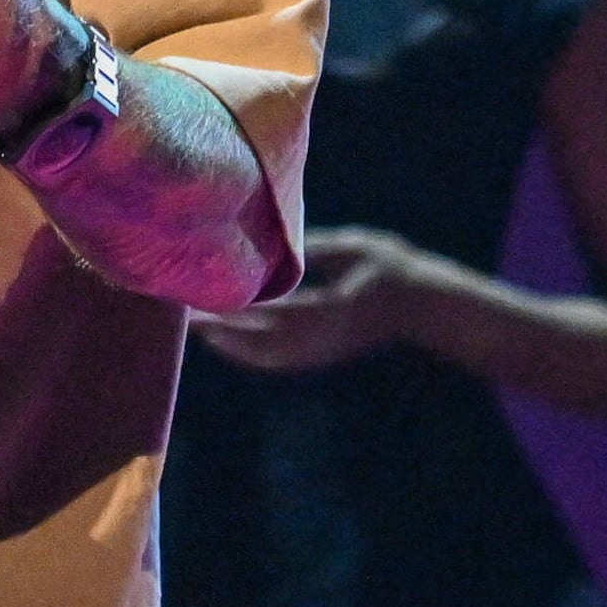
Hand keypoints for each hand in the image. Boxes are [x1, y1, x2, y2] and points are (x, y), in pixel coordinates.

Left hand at [188, 226, 430, 371]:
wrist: (421, 305)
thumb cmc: (388, 267)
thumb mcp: (351, 248)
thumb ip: (312, 249)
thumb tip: (273, 244)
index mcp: (328, 308)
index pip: (271, 310)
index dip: (235, 305)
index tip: (204, 294)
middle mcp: (321, 336)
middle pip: (259, 337)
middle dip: (221, 327)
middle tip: (185, 313)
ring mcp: (322, 351)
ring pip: (265, 355)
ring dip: (230, 344)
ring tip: (199, 328)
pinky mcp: (322, 356)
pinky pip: (278, 362)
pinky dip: (249, 355)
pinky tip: (228, 344)